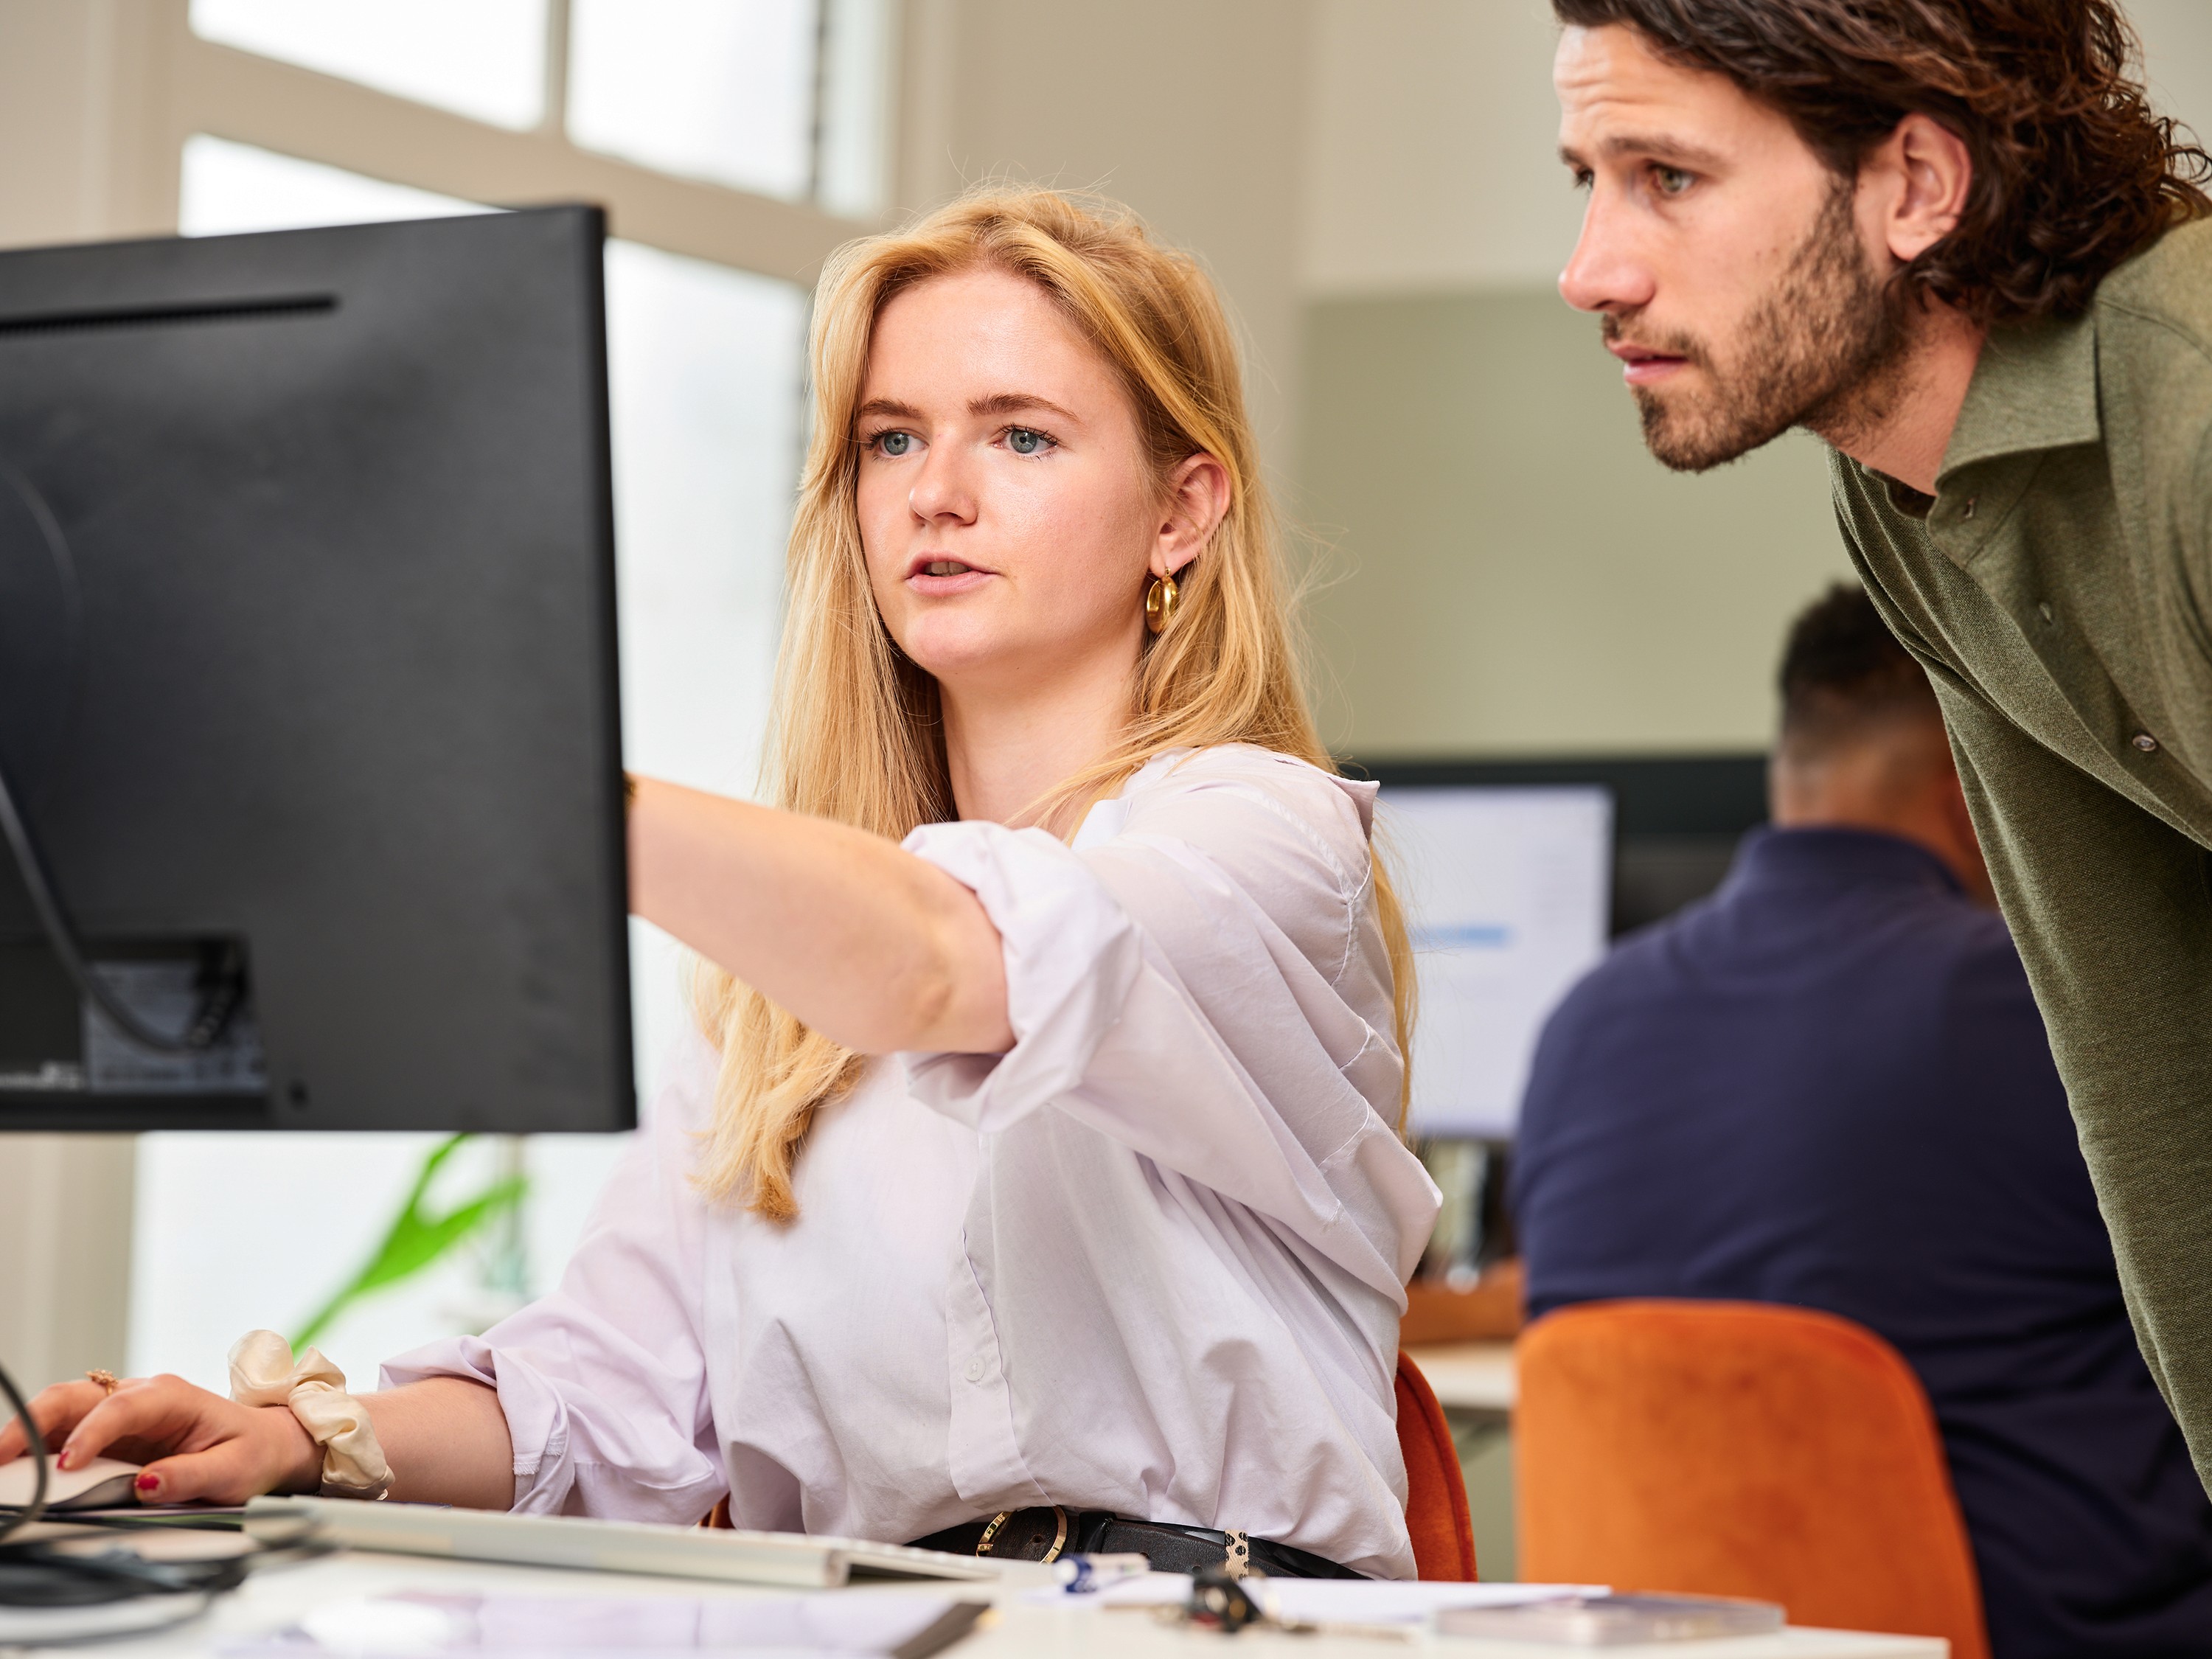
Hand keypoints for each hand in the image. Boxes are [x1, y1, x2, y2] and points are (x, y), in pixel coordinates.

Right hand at [0, 1374, 320, 1503]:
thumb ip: (191, 1476)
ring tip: (0, 1463)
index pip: (119, 1406)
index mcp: (171, 1396)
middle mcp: (140, 1396)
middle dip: (33, 1422)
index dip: (89, 1433)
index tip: (66, 1465)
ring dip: (27, 1432)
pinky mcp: (110, 1432)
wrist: (262, 1444)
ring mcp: (121, 1411)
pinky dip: (38, 1444)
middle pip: (75, 1396)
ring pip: (61, 1408)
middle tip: (1, 1456)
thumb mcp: (233, 1470)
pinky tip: (20, 1466)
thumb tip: (147, 1484)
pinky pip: (65, 1430)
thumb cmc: (250, 1452)